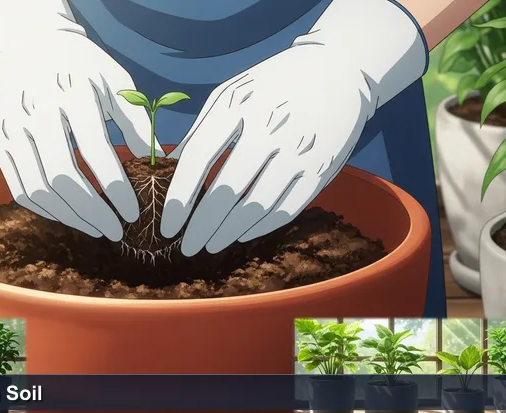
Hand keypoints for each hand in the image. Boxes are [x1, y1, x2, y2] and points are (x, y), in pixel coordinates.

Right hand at [0, 0, 160, 240]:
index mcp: (72, 92)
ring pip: (38, 188)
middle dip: (93, 212)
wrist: (25, 44)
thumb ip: (136, 120)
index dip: (115, 188)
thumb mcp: (115, 80)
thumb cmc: (81, 66)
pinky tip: (70, 218)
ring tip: (97, 230)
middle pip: (63, 176)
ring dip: (70, 217)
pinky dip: (46, 210)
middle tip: (117, 232)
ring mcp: (14, 129)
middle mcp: (37, 111)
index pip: (94, 151)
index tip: (134, 212)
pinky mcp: (2, 144)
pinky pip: (20, 189)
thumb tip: (158, 163)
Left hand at [160, 0, 427, 255]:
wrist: (338, 71)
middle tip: (186, 248)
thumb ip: (200, 130)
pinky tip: (241, 235)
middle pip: (227, 190)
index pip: (199, 158)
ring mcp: (299, 151)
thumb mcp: (231, 93)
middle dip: (201, 227)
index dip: (179, 197)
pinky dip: (259, 227)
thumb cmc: (272, 85)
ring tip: (209, 246)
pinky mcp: (322, 169)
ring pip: (256, 206)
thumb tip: (170, 169)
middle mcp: (270, 128)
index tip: (167, 226)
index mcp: (239, 105)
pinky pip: (287, 209)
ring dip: (228, 233)